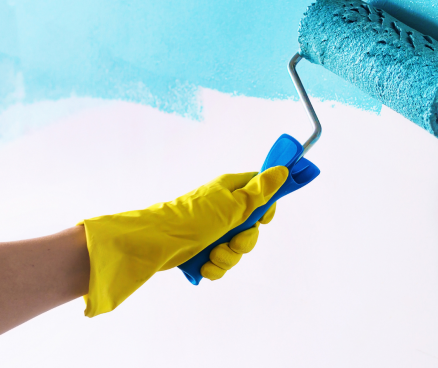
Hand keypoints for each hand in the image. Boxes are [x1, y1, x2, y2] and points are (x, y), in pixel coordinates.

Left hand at [80, 166, 287, 316]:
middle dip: (244, 242)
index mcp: (230, 190)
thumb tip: (281, 170)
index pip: (260, 193)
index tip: (264, 219)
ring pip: (236, 249)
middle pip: (251, 228)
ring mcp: (211, 230)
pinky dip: (214, 267)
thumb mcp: (233, 205)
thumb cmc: (193, 219)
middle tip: (232, 242)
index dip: (266, 208)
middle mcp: (222, 208)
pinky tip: (203, 265)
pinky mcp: (201, 250)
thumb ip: (259, 192)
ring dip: (227, 257)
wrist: (156, 244)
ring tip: (211, 255)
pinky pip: (220, 263)